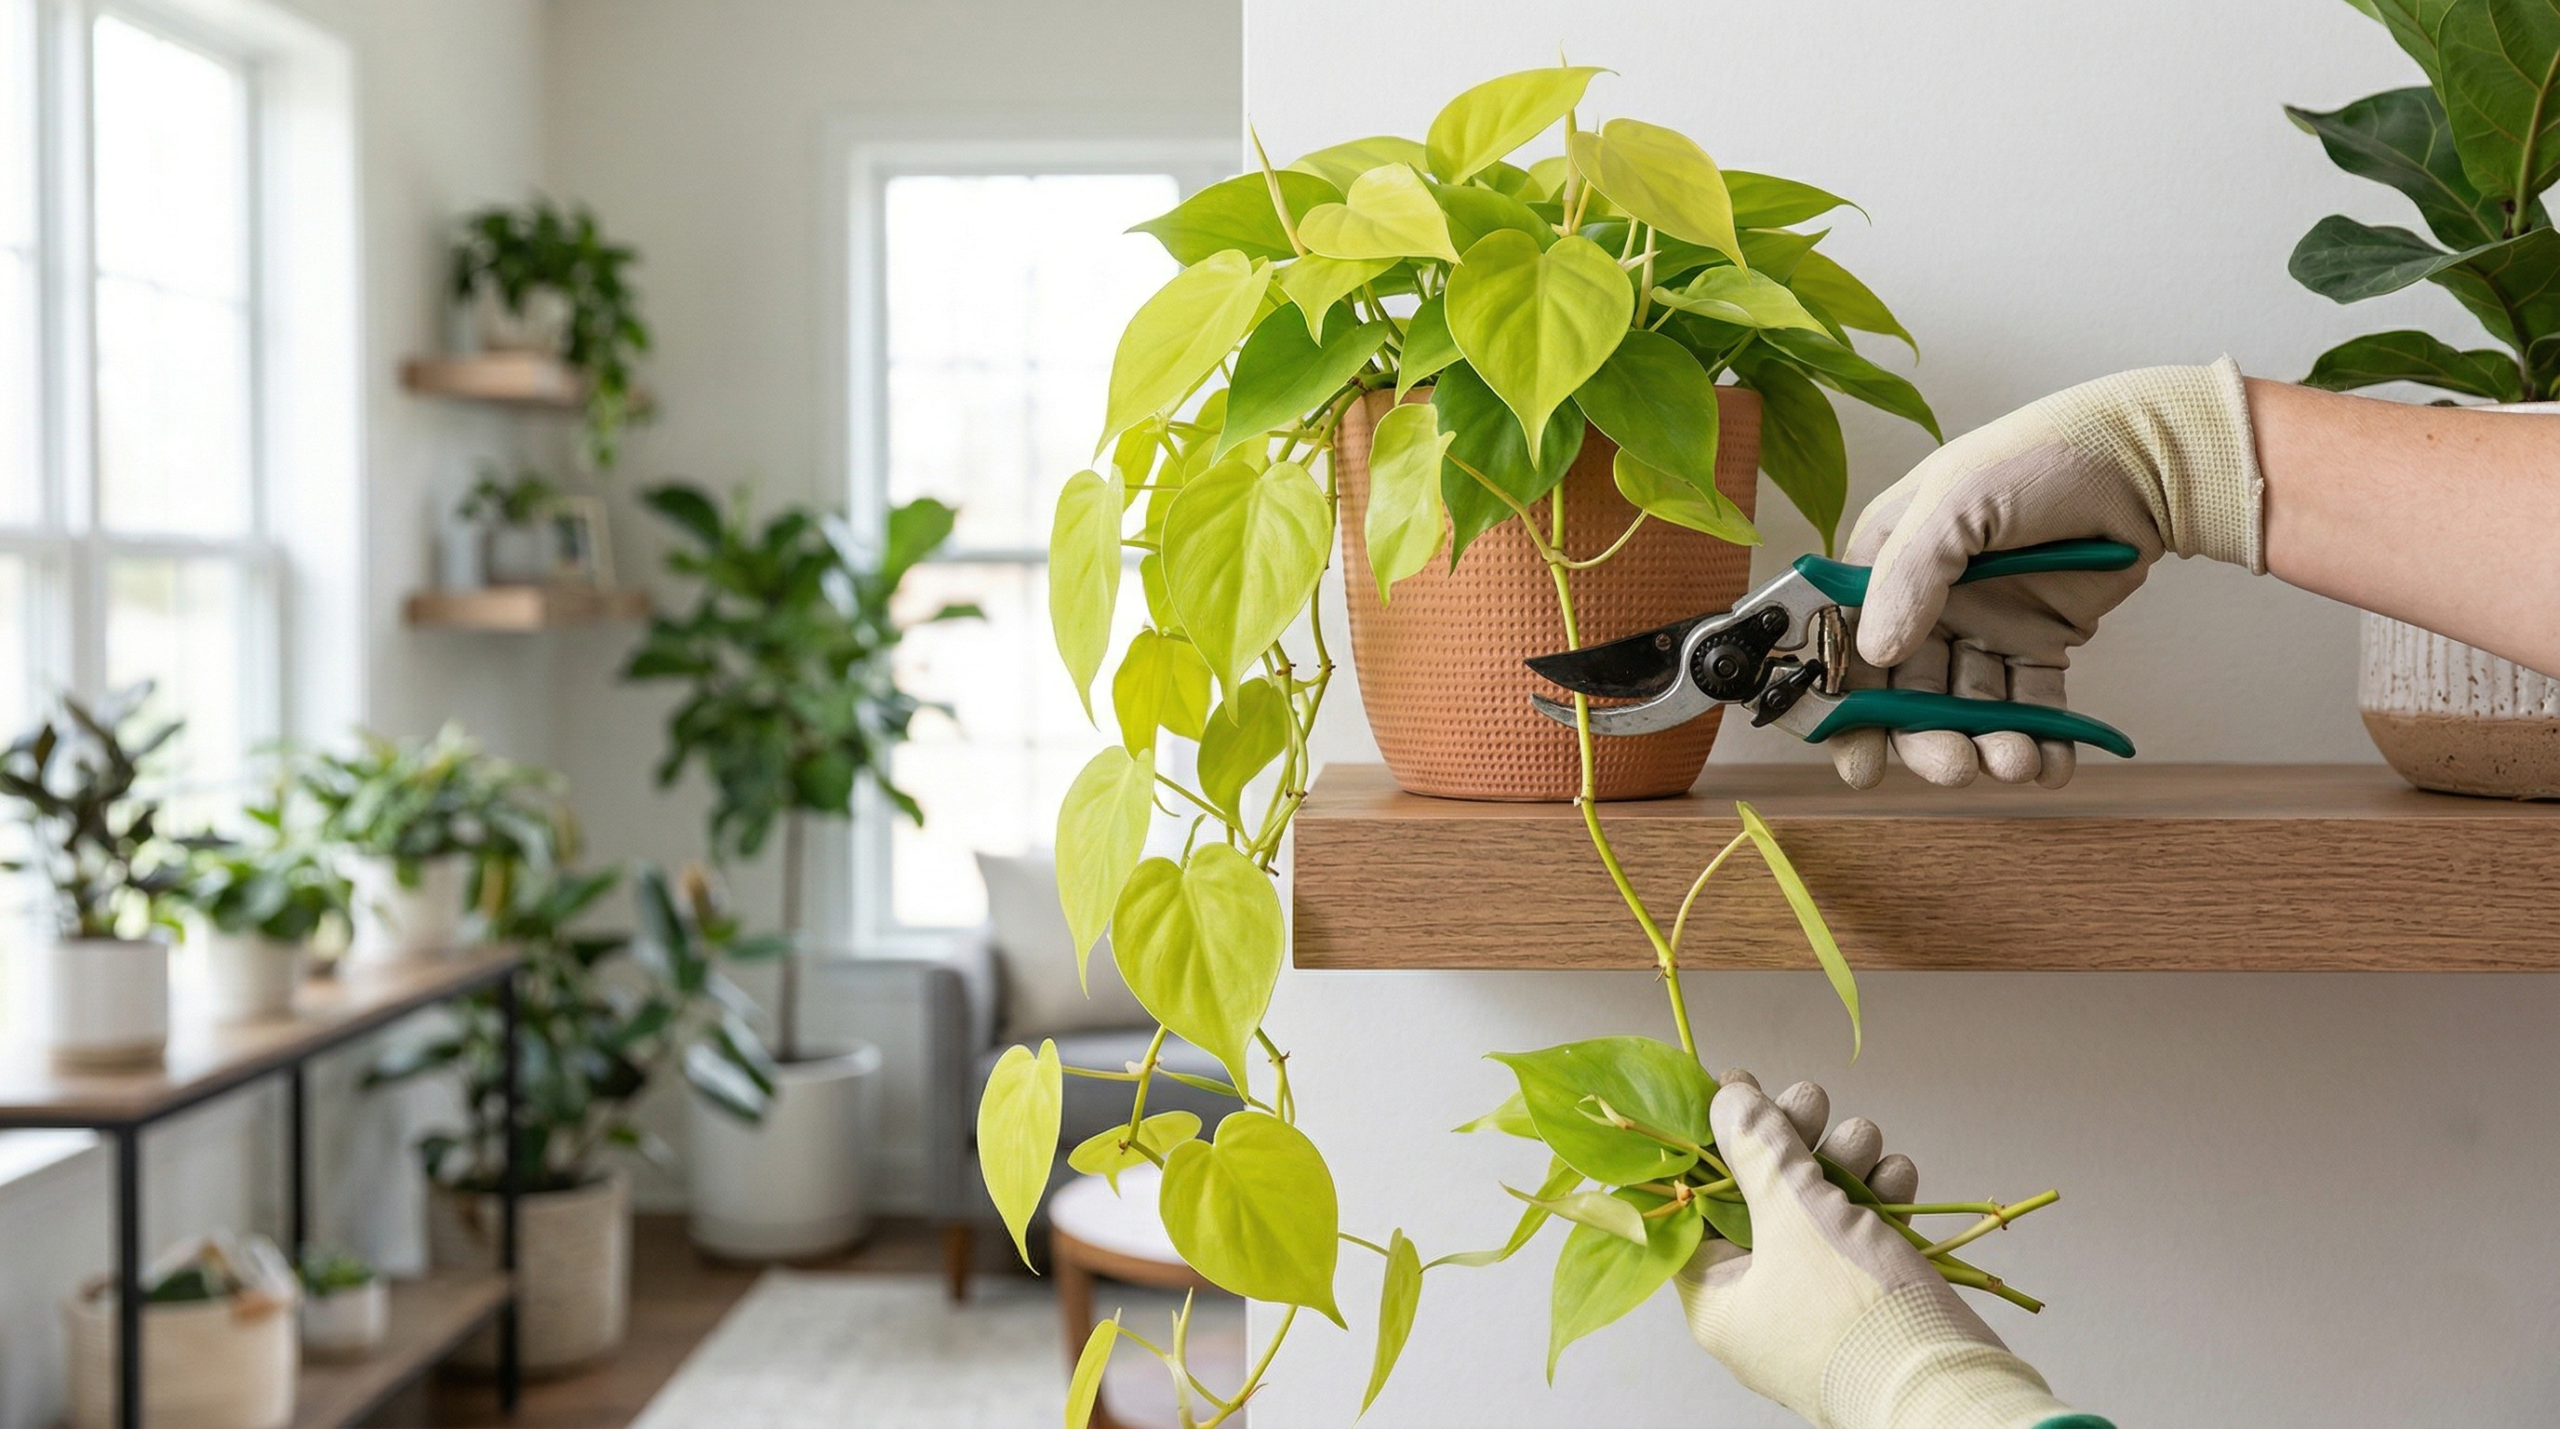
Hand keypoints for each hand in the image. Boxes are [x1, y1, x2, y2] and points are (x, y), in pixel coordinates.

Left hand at [1676, 1074, 2078, 1428]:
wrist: (1951, 1390)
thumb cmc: (1853, 1313)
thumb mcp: (1795, 1216)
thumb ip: (1758, 1150)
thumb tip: (1727, 1097)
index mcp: (1715, 1296)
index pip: (1692, 1202)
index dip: (1709, 1141)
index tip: (1734, 1092)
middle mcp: (1757, 1303)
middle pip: (1758, 1198)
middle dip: (1791, 1141)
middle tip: (1812, 1099)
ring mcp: (1813, 1305)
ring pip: (1814, 1212)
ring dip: (1841, 1163)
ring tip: (1865, 1135)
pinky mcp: (1865, 1303)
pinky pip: (1858, 1238)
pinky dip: (1876, 1200)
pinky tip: (1897, 1172)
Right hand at [1827, 358, 2260, 789]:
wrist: (2150, 461)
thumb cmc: (2043, 457)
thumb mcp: (1958, 499)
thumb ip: (1909, 573)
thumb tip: (1873, 651)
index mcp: (1888, 560)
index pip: (1845, 642)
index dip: (1842, 704)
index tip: (1854, 757)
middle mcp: (1928, 599)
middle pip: (1904, 691)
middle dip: (1923, 738)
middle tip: (1951, 765)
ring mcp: (1984, 623)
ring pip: (1966, 706)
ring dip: (1985, 744)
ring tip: (2014, 761)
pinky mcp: (2040, 641)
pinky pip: (2029, 703)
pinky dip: (2039, 740)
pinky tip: (2050, 763)